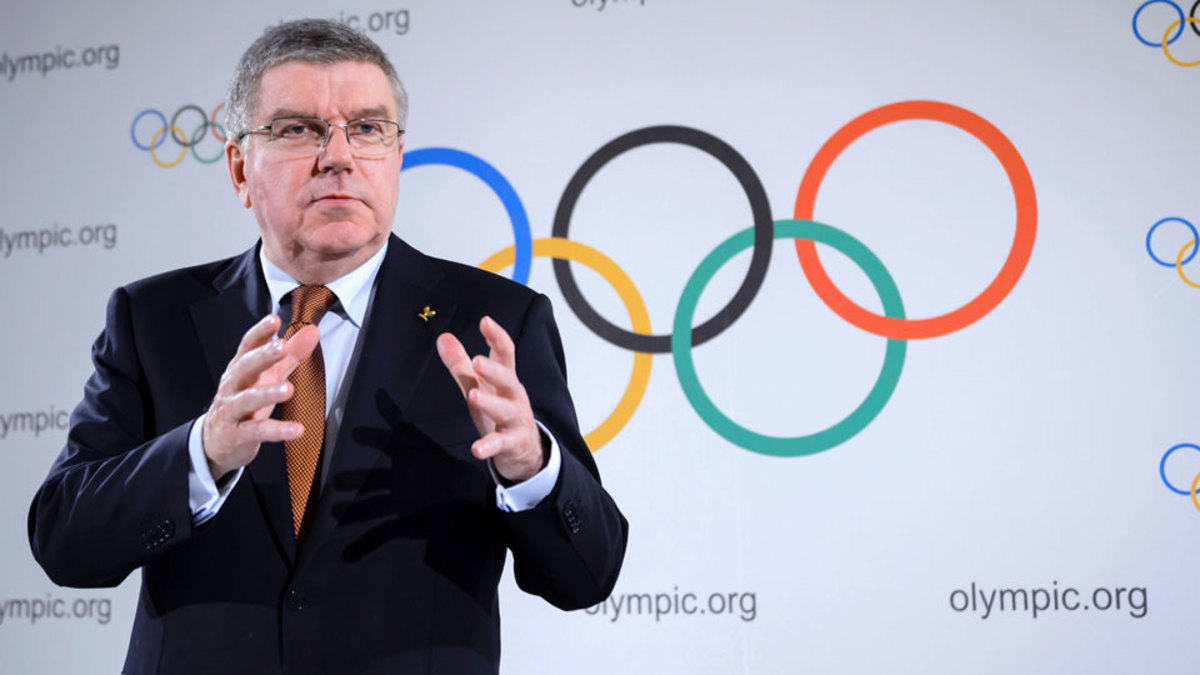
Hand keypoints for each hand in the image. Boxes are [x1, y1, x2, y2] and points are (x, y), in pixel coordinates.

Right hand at [201, 314, 320, 479]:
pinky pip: (257, 431)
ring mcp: (232, 410)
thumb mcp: (268, 377)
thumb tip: (312, 331)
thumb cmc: (245, 403)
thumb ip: (290, 355)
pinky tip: (297, 430)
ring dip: (267, 393)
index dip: (260, 332)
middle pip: (245, 367)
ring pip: (247, 399)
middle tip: (282, 347)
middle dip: (262, 356)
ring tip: (288, 389)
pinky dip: (277, 431)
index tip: (274, 319)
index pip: (248, 345)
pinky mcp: (236, 434)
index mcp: (241, 368)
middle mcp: (234, 386)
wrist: (216, 441)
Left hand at [436, 316, 543, 482]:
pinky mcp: (512, 442)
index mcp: (506, 379)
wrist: (525, 449)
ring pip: (505, 409)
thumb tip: (443, 337)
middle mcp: (514, 396)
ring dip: (490, 403)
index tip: (486, 321)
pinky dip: (489, 447)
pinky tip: (476, 449)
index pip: (505, 353)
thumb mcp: (479, 385)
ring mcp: (516, 420)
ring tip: (473, 396)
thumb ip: (461, 363)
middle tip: (477, 361)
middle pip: (508, 380)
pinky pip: (500, 444)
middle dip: (493, 371)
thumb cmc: (500, 411)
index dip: (497, 337)